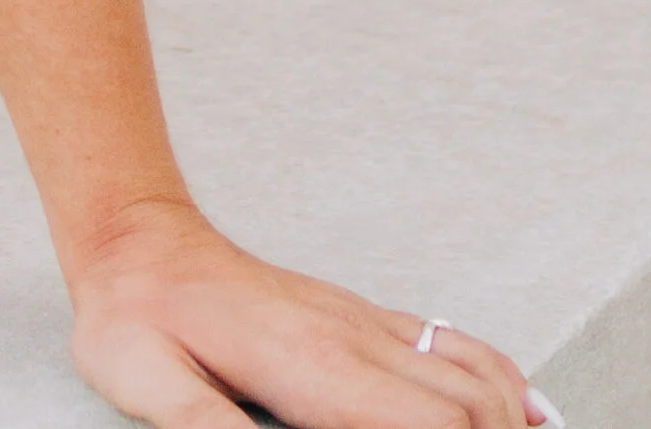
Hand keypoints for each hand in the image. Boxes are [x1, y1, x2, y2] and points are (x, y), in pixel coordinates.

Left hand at [70, 204, 549, 428]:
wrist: (135, 240)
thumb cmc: (136, 317)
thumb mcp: (152, 385)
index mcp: (315, 368)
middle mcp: (355, 339)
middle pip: (472, 408)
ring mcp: (364, 323)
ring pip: (475, 374)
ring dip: (508, 421)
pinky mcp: (361, 318)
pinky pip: (453, 343)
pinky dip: (500, 383)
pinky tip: (515, 412)